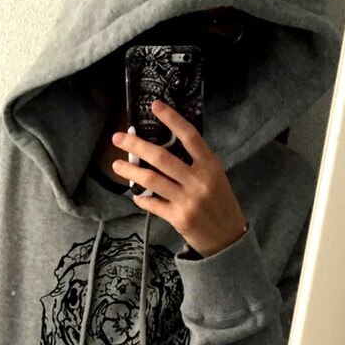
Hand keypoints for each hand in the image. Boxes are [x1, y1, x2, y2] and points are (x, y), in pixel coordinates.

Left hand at [111, 101, 247, 257]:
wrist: (228, 238)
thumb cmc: (220, 203)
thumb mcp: (215, 178)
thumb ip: (194, 164)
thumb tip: (162, 150)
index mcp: (210, 165)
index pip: (189, 136)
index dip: (172, 119)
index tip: (155, 105)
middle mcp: (199, 181)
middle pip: (162, 157)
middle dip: (137, 145)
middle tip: (118, 138)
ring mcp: (188, 200)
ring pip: (152, 180)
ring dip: (131, 171)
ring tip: (117, 165)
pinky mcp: (178, 218)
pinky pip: (153, 205)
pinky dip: (142, 199)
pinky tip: (135, 196)